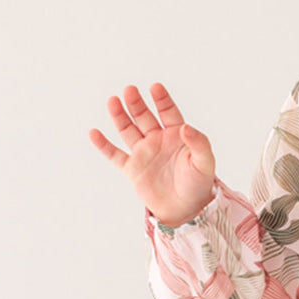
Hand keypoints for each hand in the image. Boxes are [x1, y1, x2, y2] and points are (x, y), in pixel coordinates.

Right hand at [89, 82, 216, 227]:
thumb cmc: (199, 185)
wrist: (186, 210)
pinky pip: (115, 155)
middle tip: (130, 90)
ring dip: (120, 116)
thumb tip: (186, 127)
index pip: (168, 112)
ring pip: (128, 130)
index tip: (155, 87)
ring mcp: (144, 153)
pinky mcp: (133, 169)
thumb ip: (199, 143)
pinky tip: (94, 132)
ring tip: (113, 101)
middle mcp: (158, 141)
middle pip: (144, 117)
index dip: (161, 100)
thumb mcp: (205, 163)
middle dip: (137, 104)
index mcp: (176, 136)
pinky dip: (103, 145)